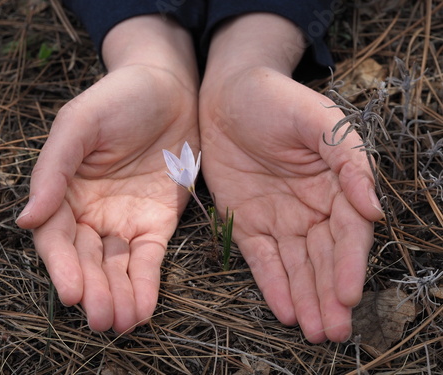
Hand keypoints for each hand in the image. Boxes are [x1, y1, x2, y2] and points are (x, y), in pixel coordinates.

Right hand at [17, 63, 198, 332]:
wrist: (170, 90)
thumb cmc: (119, 99)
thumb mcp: (79, 124)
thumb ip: (53, 169)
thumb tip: (26, 218)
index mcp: (65, 191)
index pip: (57, 238)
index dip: (63, 267)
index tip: (72, 292)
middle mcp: (92, 212)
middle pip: (87, 260)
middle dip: (94, 291)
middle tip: (102, 319)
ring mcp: (125, 220)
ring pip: (117, 267)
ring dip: (120, 296)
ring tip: (123, 323)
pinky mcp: (157, 222)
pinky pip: (149, 258)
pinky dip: (147, 284)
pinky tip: (143, 308)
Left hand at [200, 66, 382, 342]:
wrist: (229, 96)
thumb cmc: (278, 101)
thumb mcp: (320, 122)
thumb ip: (349, 163)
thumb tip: (374, 211)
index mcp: (335, 185)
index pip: (347, 233)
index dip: (349, 264)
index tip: (347, 295)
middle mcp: (311, 208)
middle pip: (324, 258)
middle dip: (329, 295)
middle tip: (333, 332)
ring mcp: (278, 218)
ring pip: (295, 266)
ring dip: (305, 298)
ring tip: (313, 332)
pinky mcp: (246, 222)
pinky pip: (261, 258)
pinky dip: (272, 284)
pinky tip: (284, 310)